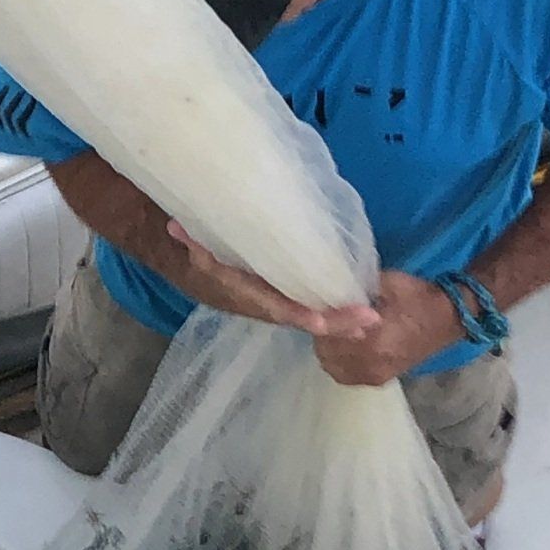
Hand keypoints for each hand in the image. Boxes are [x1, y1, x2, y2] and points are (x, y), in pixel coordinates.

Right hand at [165, 224, 379, 338]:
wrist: (195, 269)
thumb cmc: (200, 252)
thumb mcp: (194, 244)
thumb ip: (190, 237)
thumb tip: (176, 226)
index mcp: (241, 293)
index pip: (271, 307)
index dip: (295, 315)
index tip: (319, 322)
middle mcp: (260, 304)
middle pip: (300, 319)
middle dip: (334, 323)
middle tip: (368, 321)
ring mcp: (274, 305)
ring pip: (309, 318)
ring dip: (341, 322)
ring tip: (372, 321)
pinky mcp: (285, 299)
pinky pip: (311, 308)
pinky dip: (334, 312)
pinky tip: (360, 312)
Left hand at [312, 271, 461, 385]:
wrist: (451, 317)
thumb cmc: (419, 296)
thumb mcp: (385, 283)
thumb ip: (354, 291)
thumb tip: (329, 292)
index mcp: (373, 339)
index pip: (329, 334)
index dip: (321, 319)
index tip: (320, 307)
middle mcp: (371, 363)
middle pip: (326, 352)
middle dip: (324, 335)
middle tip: (326, 318)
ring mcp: (376, 374)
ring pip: (333, 367)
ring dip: (330, 349)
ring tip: (335, 332)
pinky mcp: (381, 379)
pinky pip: (347, 375)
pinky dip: (340, 362)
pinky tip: (344, 347)